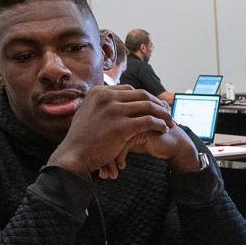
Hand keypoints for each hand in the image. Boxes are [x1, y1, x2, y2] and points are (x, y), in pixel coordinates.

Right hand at [48, 86, 173, 177]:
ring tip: (170, 121)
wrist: (74, 155)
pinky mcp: (122, 126)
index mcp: (99, 92)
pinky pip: (148, 121)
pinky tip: (164, 129)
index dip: (146, 97)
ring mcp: (114, 110)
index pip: (130, 89)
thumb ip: (101, 104)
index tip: (155, 105)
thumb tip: (114, 98)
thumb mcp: (87, 112)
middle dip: (158, 103)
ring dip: (163, 114)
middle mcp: (107, 97)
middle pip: (142, 95)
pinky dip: (159, 124)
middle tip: (168, 112)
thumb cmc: (82, 138)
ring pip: (148, 106)